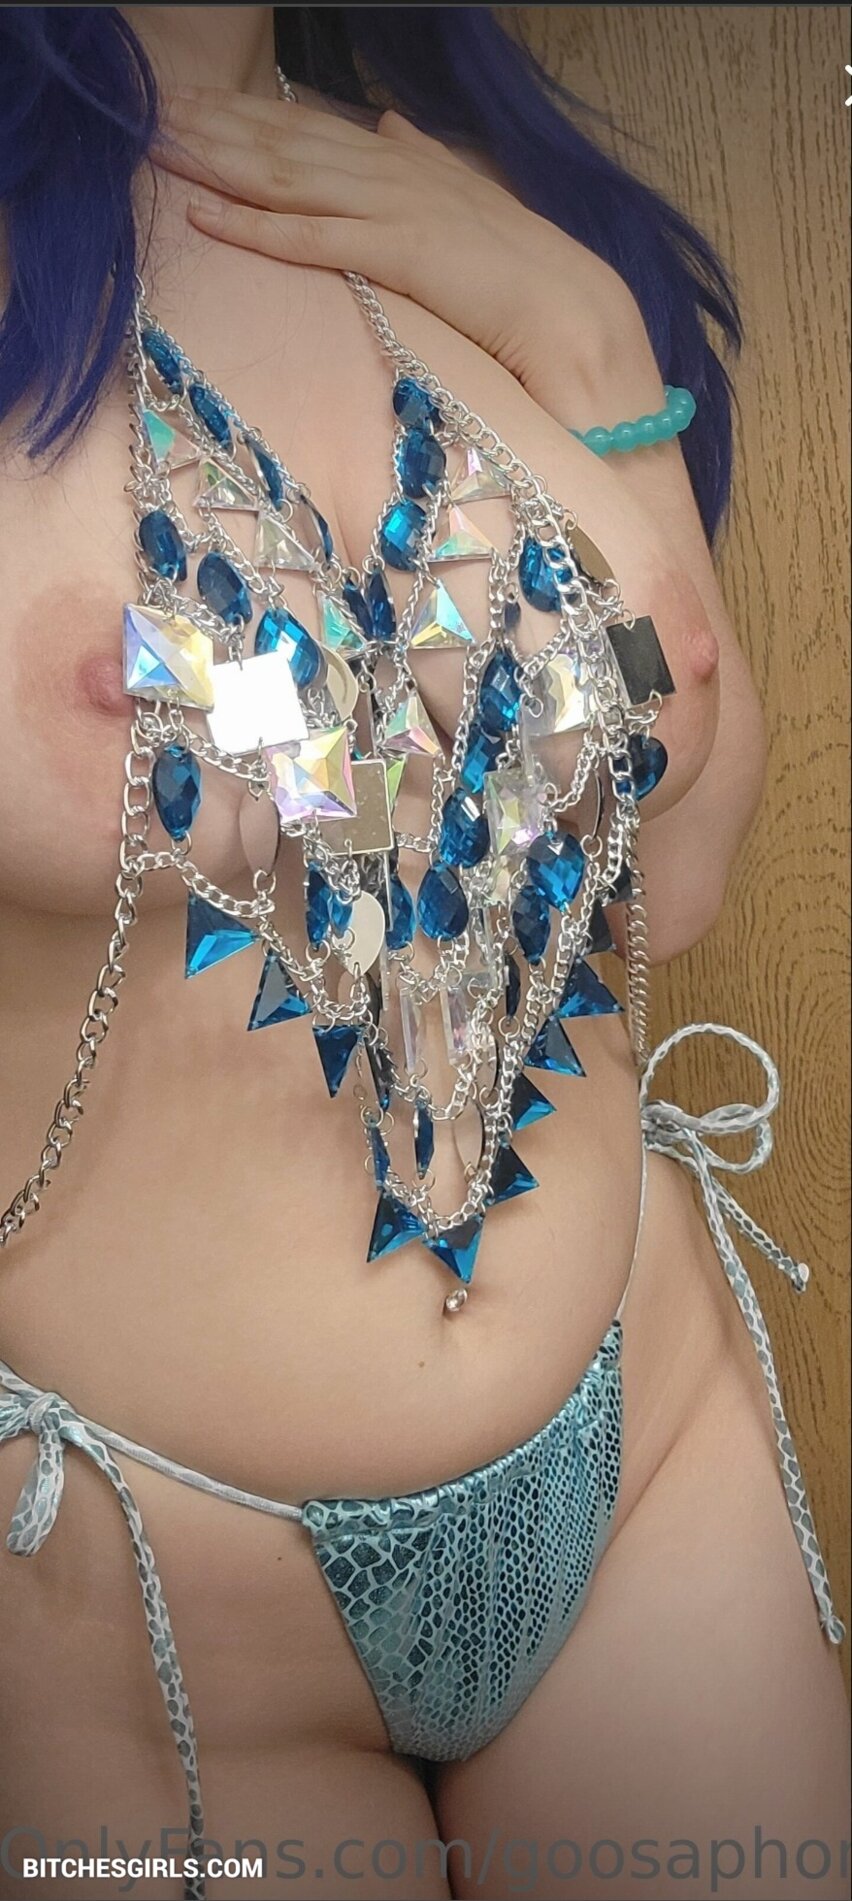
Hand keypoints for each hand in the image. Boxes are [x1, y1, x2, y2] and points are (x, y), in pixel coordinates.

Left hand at [156, 88, 643, 403]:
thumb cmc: (523, 271)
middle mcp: (391, 170)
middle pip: (284, 142)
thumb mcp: (468, 200)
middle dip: (214, 125)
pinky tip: (203, 214)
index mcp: (404, 160)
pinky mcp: (395, 252)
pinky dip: (253, 226)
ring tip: (160, 146)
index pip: (308, 130)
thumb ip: (426, 159)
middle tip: (149, 110)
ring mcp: (391, 208)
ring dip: (218, 161)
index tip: (191, 103)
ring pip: (285, 177)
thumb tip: (392, 124)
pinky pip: (310, 237)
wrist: (573, 310)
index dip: (246, 115)